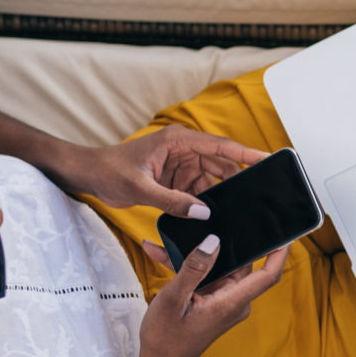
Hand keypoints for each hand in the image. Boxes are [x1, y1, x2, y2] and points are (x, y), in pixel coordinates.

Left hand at [65, 128, 267, 216]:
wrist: (87, 175)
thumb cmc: (109, 171)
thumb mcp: (140, 189)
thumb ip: (172, 202)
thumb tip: (203, 214)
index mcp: (178, 141)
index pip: (220, 146)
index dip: (246, 153)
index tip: (268, 159)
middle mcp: (183, 150)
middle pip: (220, 165)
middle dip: (234, 181)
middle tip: (252, 199)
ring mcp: (179, 165)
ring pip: (210, 180)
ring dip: (216, 195)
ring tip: (230, 211)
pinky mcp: (174, 179)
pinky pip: (197, 191)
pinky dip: (202, 203)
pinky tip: (209, 215)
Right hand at [134, 236, 286, 356]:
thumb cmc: (165, 337)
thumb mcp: (174, 299)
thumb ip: (194, 268)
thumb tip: (214, 241)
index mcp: (230, 302)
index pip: (268, 275)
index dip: (279, 253)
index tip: (284, 232)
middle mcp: (233, 301)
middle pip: (241, 264)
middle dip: (226, 242)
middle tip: (212, 217)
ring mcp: (224, 301)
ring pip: (219, 267)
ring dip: (198, 254)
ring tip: (171, 238)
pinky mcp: (213, 301)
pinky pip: (207, 276)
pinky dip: (189, 267)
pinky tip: (162, 252)